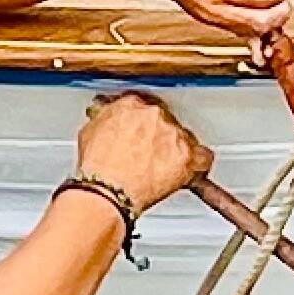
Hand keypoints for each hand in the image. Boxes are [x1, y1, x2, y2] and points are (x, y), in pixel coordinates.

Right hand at [75, 90, 211, 213]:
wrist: (108, 189)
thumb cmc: (97, 167)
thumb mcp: (90, 132)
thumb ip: (105, 120)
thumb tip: (107, 121)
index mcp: (132, 105)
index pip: (144, 106)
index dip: (142, 123)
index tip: (141, 132)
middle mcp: (155, 115)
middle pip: (165, 121)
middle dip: (158, 136)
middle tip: (148, 154)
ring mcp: (173, 135)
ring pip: (183, 138)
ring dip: (175, 151)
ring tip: (162, 168)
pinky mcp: (187, 157)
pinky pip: (203, 158)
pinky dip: (199, 166)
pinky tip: (193, 173)